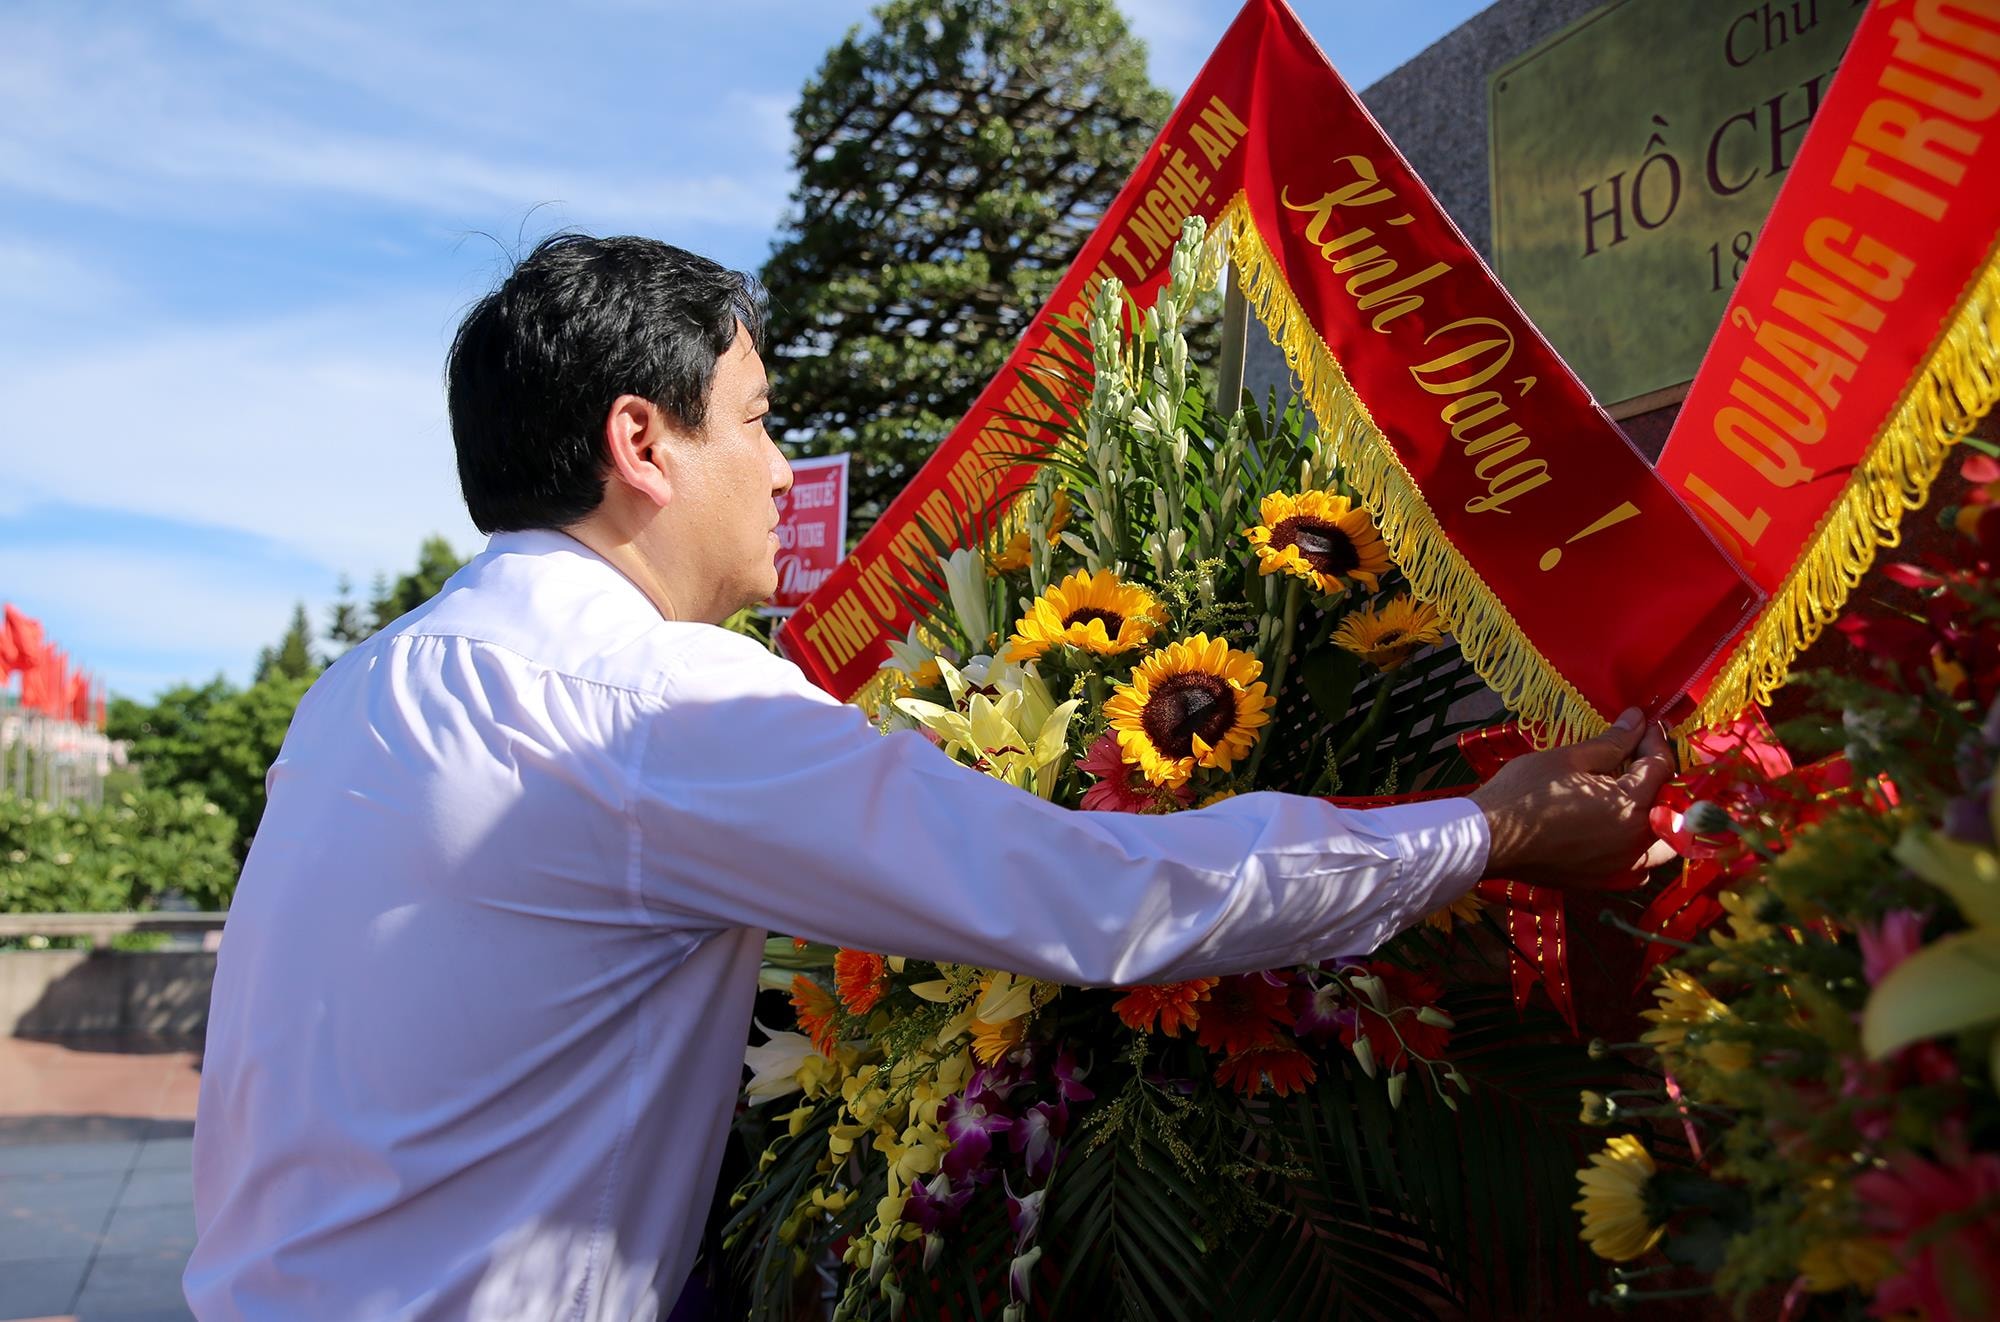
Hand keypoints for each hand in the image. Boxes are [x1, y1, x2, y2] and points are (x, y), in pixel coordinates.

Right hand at [1467, 708, 1675, 887]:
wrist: (1488, 839)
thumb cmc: (1524, 793)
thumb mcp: (1569, 758)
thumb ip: (1612, 742)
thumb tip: (1638, 719)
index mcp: (1631, 807)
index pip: (1660, 767)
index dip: (1654, 740)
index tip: (1643, 723)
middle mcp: (1636, 843)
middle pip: (1669, 804)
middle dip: (1659, 775)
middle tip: (1638, 752)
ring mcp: (1622, 867)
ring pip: (1662, 840)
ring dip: (1657, 813)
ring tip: (1636, 790)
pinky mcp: (1605, 880)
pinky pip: (1640, 863)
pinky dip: (1641, 844)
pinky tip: (1622, 827)